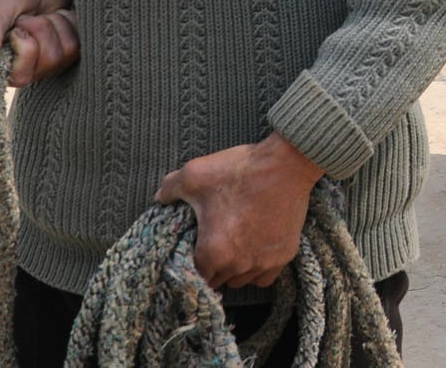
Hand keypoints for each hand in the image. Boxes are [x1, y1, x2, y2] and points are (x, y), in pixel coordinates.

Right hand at [0, 0, 78, 87]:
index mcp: (0, 69)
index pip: (21, 75)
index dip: (22, 42)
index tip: (14, 27)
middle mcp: (26, 72)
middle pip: (49, 60)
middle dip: (40, 28)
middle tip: (27, 18)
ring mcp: (50, 64)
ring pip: (65, 51)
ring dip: (54, 23)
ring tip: (41, 16)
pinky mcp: (70, 53)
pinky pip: (78, 43)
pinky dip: (68, 22)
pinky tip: (56, 16)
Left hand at [155, 133, 325, 288]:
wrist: (287, 164)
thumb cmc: (240, 170)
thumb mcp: (196, 173)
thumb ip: (170, 188)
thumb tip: (159, 198)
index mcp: (212, 251)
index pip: (195, 275)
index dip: (192, 264)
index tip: (195, 252)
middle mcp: (238, 264)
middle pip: (218, 281)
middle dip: (212, 267)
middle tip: (214, 245)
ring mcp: (263, 262)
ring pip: (241, 281)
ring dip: (234, 270)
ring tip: (233, 248)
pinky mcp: (284, 255)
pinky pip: (264, 278)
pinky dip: (257, 270)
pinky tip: (254, 252)